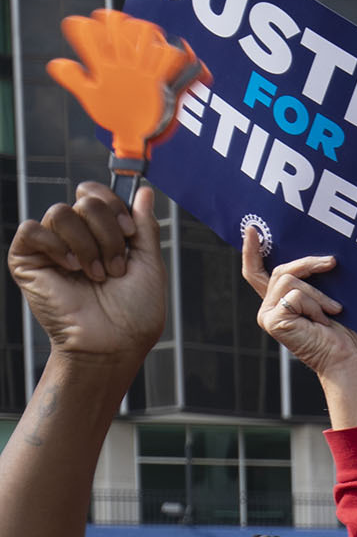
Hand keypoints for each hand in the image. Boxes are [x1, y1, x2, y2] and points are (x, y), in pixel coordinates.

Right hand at [8, 182, 163, 363]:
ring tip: (96, 276)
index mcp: (101, 235)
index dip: (113, 204)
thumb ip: (145, 227)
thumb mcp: (149, 264)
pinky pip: (32, 229)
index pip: (96, 194)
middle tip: (115, 268)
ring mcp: (50, 247)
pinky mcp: (26, 259)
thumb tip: (144, 192)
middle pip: (85, 201)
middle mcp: (74, 237)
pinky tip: (71, 269)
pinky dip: (57, 246)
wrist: (114, 344)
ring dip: (87, 246)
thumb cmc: (134, 313)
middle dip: (108, 234)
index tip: (129, 233)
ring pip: (61, 212)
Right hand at [243, 235, 356, 382]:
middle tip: (332, 263)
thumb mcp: (326, 298)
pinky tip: (323, 320)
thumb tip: (320, 255)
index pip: (258, 273)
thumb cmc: (341, 333)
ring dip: (318, 293)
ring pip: (289, 280)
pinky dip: (315, 304)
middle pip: (281, 270)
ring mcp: (267, 315)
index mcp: (279, 302)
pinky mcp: (272, 320)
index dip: (252, 251)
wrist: (344, 359)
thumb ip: (313, 280)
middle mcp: (268, 308)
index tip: (252, 230)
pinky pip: (295, 294)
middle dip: (309, 264)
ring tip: (332, 311)